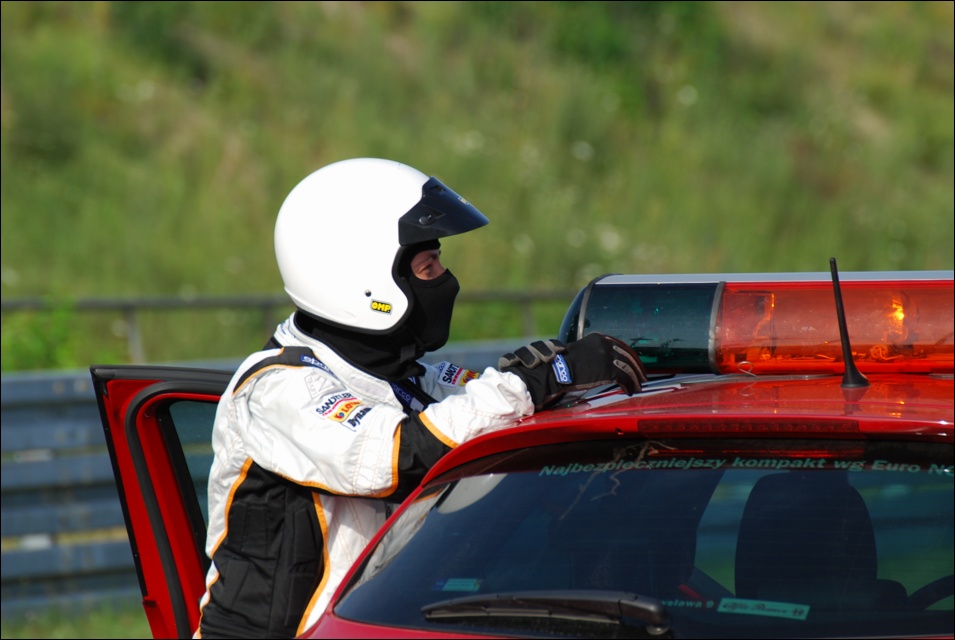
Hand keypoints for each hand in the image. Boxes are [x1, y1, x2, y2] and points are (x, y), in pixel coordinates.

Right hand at [500, 332, 646, 409]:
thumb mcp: (582, 354)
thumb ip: (595, 355)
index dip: (631, 357)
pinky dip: (630, 386)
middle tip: (642, 378)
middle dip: (637, 368)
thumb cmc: (564, 366)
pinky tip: (630, 391)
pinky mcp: (607, 369)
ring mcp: (607, 356)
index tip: (636, 366)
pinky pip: (624, 378)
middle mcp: (605, 344)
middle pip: (628, 356)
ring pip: (628, 368)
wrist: (555, 371)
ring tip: (638, 387)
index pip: (621, 346)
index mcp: (599, 338)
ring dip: (635, 379)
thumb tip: (606, 364)